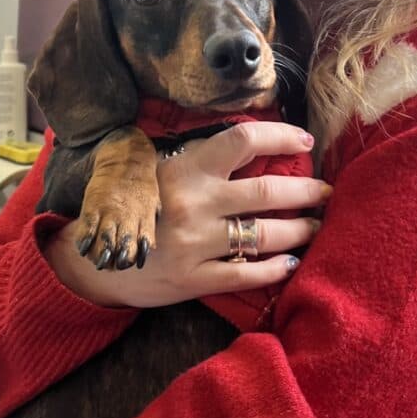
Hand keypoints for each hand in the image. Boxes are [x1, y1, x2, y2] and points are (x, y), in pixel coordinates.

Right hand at [45, 121, 327, 307]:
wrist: (90, 259)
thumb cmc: (126, 205)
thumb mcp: (153, 167)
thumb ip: (195, 156)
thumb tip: (246, 142)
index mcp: (186, 168)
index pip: (244, 140)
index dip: (281, 137)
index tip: (306, 141)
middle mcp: (195, 203)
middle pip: (268, 192)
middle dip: (307, 192)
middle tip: (327, 192)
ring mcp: (196, 244)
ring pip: (265, 235)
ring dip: (300, 231)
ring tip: (316, 227)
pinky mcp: (193, 280)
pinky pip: (246, 275)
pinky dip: (274, 270)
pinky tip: (290, 265)